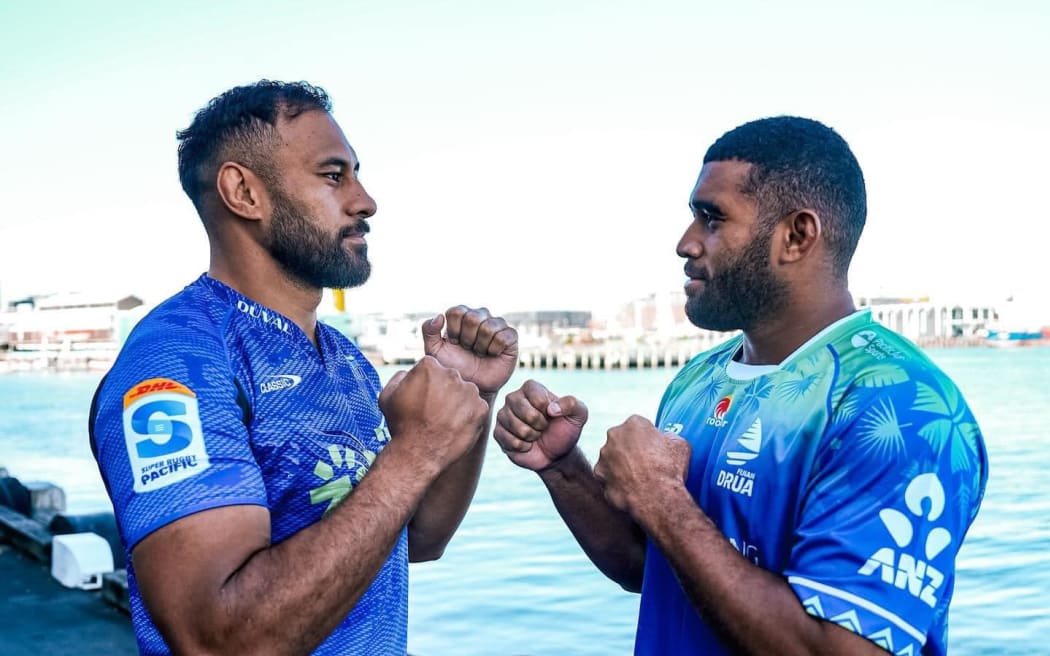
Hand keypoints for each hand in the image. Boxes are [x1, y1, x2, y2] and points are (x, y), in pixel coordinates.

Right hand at [378, 356, 488, 470]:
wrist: (418, 454)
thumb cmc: (401, 425)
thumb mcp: (388, 396)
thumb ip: (400, 377)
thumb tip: (409, 374)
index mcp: (429, 366)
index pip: (432, 368)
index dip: (425, 385)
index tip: (422, 399)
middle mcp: (451, 374)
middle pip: (450, 378)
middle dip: (443, 391)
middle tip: (433, 411)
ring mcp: (469, 391)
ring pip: (465, 392)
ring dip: (458, 403)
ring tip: (444, 421)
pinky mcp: (481, 408)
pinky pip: (477, 408)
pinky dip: (469, 417)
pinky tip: (455, 427)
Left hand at [422, 306, 517, 396]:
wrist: (472, 386)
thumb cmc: (453, 367)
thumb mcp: (435, 351)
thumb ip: (429, 331)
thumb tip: (439, 316)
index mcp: (463, 315)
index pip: (456, 311)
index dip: (453, 330)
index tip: (454, 343)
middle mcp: (481, 316)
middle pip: (473, 317)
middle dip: (467, 339)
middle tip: (468, 349)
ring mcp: (497, 325)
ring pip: (488, 327)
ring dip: (480, 346)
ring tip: (479, 353)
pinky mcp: (511, 337)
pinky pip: (503, 336)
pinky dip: (494, 349)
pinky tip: (492, 355)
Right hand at [494, 379, 587, 471]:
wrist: (556, 453)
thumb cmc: (565, 429)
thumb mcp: (579, 414)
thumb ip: (572, 404)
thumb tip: (552, 408)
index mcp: (531, 387)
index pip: (538, 399)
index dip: (549, 413)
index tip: (552, 416)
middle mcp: (513, 398)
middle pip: (526, 413)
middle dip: (540, 426)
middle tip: (543, 428)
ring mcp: (503, 415)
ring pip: (517, 428)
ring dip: (532, 437)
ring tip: (535, 435)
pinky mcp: (498, 433)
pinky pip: (510, 441)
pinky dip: (523, 447)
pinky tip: (526, 444)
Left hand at [593, 415, 690, 518]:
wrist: (657, 496)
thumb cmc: (669, 470)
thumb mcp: (680, 445)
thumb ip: (669, 437)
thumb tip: (666, 440)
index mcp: (634, 424)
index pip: (639, 426)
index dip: (647, 438)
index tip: (652, 448)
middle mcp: (614, 436)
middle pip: (622, 440)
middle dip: (630, 449)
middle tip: (644, 463)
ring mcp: (604, 456)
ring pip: (611, 458)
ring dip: (620, 465)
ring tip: (637, 478)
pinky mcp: (599, 475)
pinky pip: (607, 477)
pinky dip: (615, 481)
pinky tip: (629, 488)